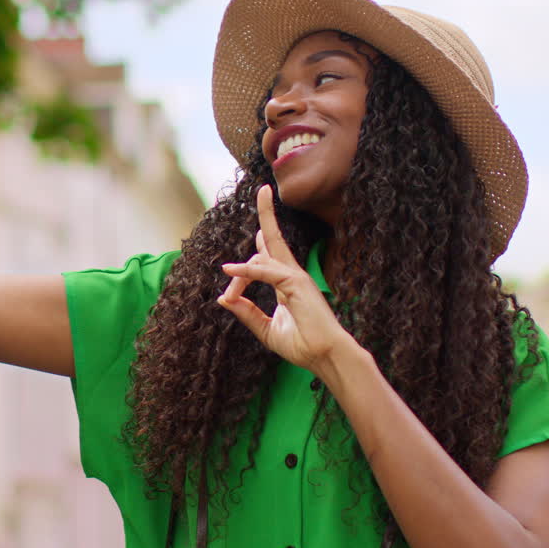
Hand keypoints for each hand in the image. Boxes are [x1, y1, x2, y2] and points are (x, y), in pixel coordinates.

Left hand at [217, 185, 352, 370]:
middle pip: (274, 238)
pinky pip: (265, 271)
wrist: (325, 357)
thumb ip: (246, 313)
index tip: (228, 276)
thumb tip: (223, 299)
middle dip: (267, 212)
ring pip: (260, 259)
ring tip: (229, 294)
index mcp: (287, 283)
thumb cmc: (303, 345)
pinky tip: (229, 271)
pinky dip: (246, 271)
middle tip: (263, 189)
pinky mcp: (296, 283)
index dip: (252, 253)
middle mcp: (292, 274)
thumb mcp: (266, 329)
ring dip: (239, 275)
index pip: (269, 256)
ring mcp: (296, 276)